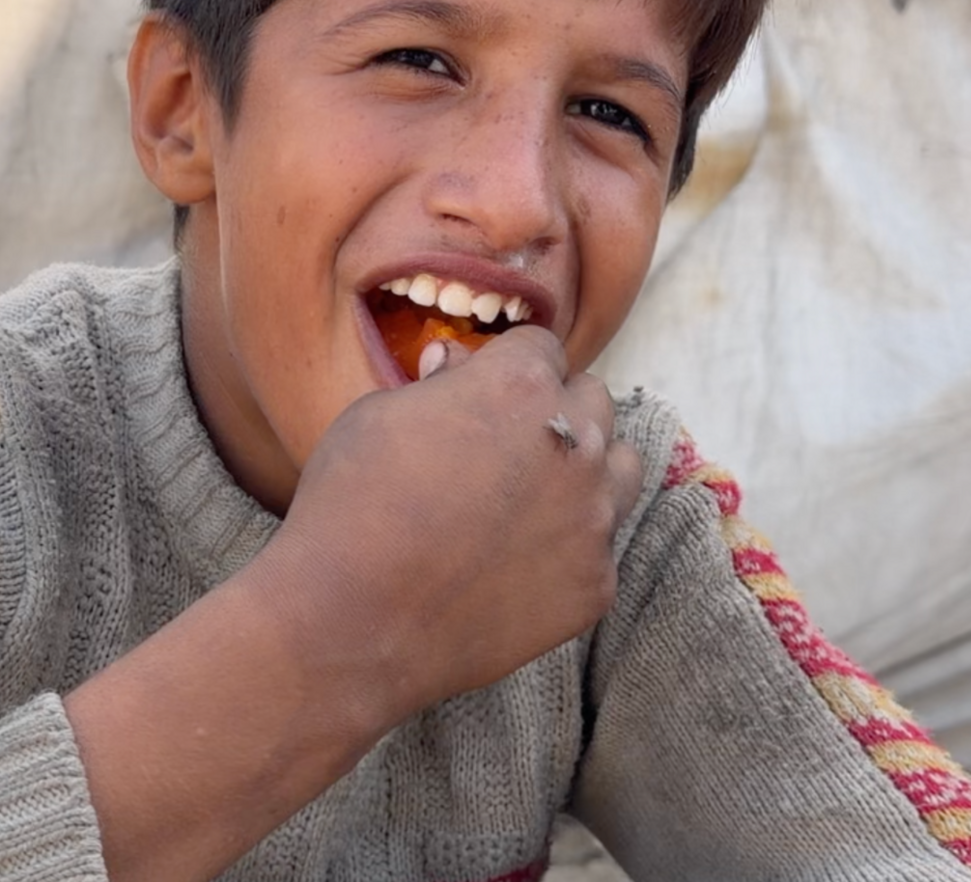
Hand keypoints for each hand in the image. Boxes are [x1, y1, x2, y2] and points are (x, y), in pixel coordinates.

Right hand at [254, 326, 644, 721]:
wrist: (352, 623)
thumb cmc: (350, 507)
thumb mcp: (376, 416)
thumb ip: (436, 383)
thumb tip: (454, 364)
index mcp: (520, 385)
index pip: (542, 348)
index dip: (506, 368)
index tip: (483, 395)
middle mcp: (574, 442)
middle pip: (592, 400)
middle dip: (553, 411)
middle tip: (503, 447)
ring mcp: (594, 517)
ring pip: (620, 468)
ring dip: (585, 470)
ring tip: (530, 499)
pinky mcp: (596, 583)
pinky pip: (599, 547)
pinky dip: (566, 548)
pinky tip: (513, 565)